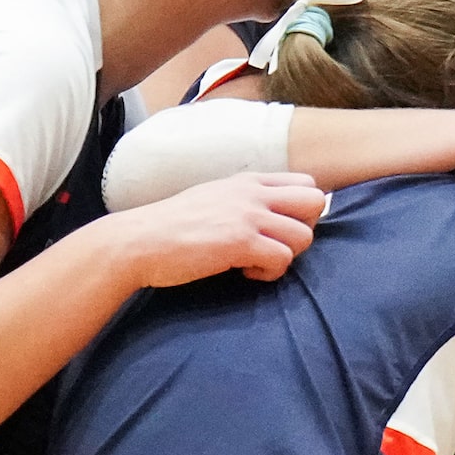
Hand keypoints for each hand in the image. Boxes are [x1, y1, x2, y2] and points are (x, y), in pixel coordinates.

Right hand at [112, 172, 325, 287]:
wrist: (138, 241)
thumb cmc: (173, 226)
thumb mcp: (215, 198)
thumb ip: (246, 201)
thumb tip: (275, 218)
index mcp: (247, 181)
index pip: (306, 183)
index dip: (303, 211)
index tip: (279, 230)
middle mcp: (252, 193)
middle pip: (315, 202)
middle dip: (304, 229)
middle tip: (277, 245)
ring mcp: (247, 216)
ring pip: (304, 236)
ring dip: (286, 256)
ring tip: (256, 262)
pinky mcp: (240, 242)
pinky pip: (282, 260)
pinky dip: (269, 273)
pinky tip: (244, 271)